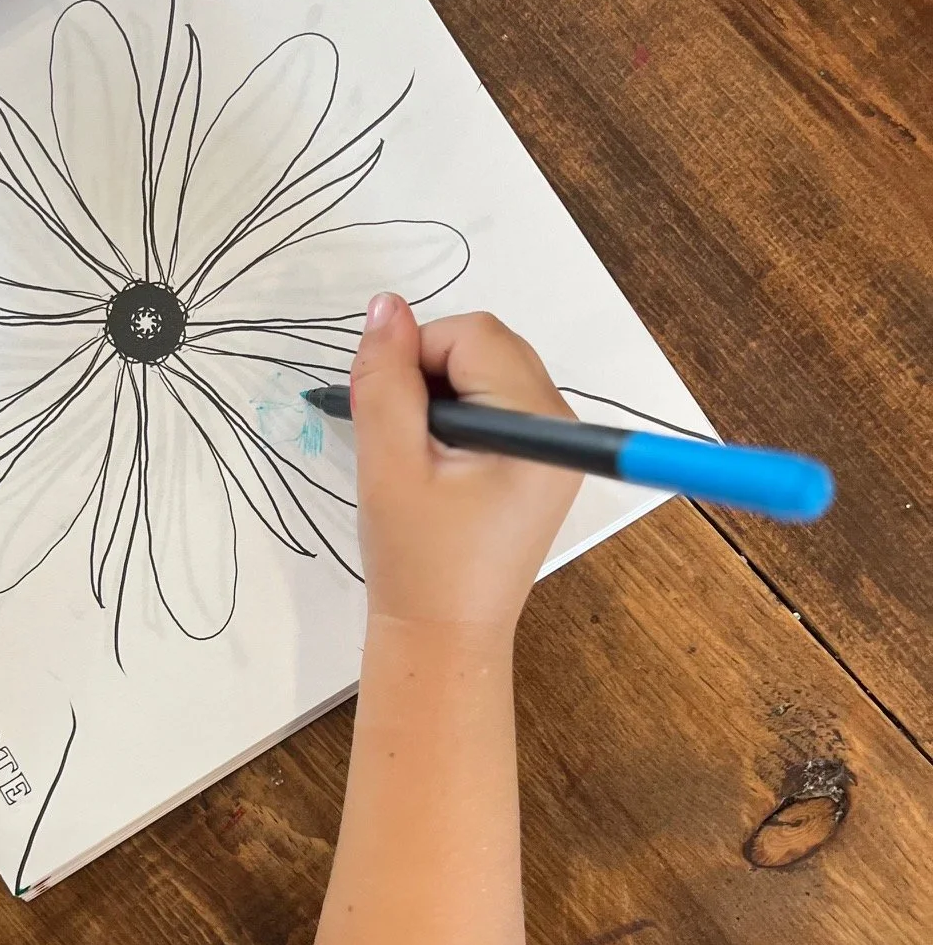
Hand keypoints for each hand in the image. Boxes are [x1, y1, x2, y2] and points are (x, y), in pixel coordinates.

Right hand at [350, 299, 581, 639]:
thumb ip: (385, 380)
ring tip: (412, 458)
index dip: (415, 357)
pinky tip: (432, 465)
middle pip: (485, 346)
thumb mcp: (389, 465)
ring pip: (487, 372)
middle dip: (429, 373)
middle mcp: (560, 426)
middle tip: (395, 438)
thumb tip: (386, 306)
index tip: (383, 414)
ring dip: (438, 397)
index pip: (472, 336)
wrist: (443, 638)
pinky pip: (495, 406)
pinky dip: (455, 418)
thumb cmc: (417, 561)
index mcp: (537, 425)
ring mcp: (553, 446)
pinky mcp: (540, 464)